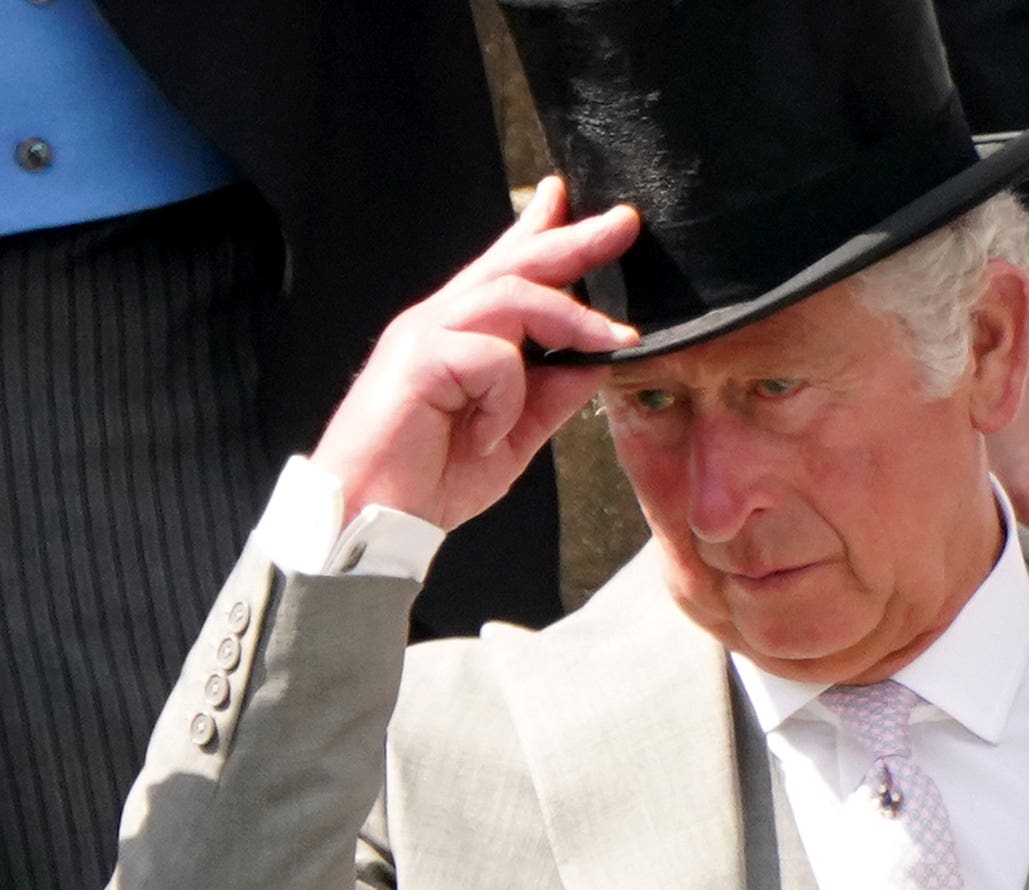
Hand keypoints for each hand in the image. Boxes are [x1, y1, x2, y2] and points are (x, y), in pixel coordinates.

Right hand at [312, 176, 640, 530]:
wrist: (371, 520)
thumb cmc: (430, 477)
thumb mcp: (514, 434)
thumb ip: (553, 394)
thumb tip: (600, 357)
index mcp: (459, 334)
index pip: (502, 267)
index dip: (537, 231)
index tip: (566, 197)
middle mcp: (440, 321)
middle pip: (515, 263)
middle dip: (574, 240)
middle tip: (624, 223)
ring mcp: (425, 334)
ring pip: (512, 297)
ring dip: (572, 317)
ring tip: (617, 338)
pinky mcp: (417, 358)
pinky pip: (493, 359)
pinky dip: (506, 402)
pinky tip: (485, 436)